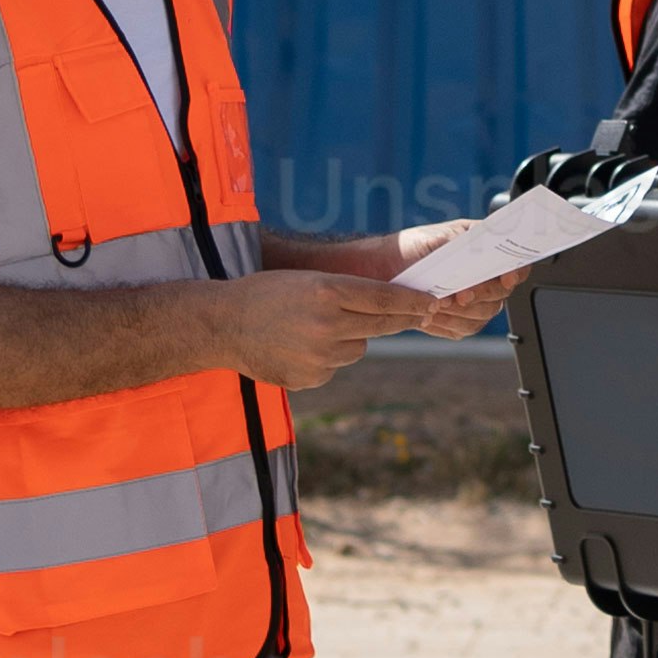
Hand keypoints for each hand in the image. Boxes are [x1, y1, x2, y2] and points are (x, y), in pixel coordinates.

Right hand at [218, 265, 409, 397]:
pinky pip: (335, 366)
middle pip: (381, 325)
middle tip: (417, 312)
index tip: (433, 302)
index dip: (413, 301)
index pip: (385, 298)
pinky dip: (326, 358)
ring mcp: (319, 356)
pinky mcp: (311, 378)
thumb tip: (392, 306)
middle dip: (400, 319)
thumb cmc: (268, 293)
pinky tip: (298, 347)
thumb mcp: (309, 279)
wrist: (223, 325)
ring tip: (314, 328)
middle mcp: (327, 325)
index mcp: (327, 291)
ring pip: (359, 347)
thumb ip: (347, 292)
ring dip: (350, 338)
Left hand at [379, 240, 509, 342]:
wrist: (380, 271)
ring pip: (482, 315)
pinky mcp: (457, 321)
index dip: (516, 272)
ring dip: (460, 312)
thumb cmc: (410, 248)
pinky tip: (430, 315)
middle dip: (480, 296)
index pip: (516, 263)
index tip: (505, 277)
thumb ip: (464, 245)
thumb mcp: (438, 238)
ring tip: (436, 304)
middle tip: (458, 295)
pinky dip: (447, 324)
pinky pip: (463, 329)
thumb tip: (482, 252)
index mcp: (486, 250)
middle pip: (500, 295)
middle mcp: (484, 276)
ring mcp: (473, 301)